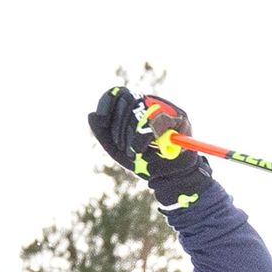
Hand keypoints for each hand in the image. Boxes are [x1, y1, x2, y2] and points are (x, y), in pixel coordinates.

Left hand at [87, 85, 211, 211]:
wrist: (171, 177)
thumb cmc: (146, 161)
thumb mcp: (119, 150)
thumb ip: (104, 133)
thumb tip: (91, 114)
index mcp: (134, 108)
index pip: (117, 94)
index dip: (106, 104)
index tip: (101, 119)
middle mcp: (150, 104)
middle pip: (127, 101)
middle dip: (121, 127)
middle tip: (126, 147)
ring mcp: (166, 108)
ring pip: (139, 111)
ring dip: (132, 136)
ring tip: (137, 152)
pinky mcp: (181, 118)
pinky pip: (156, 121)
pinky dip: (145, 137)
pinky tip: (143, 148)